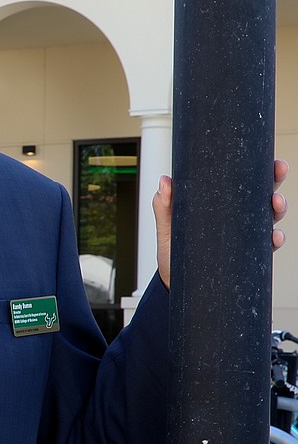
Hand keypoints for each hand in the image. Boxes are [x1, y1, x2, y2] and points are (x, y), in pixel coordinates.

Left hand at [152, 159, 287, 289]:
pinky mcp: (245, 257)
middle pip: (263, 196)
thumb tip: (165, 181)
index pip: (243, 183)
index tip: (268, 160)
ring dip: (278, 209)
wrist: (175, 283)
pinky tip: (274, 237)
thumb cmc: (174, 253)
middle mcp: (237, 220)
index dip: (259, 170)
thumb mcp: (167, 228)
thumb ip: (164, 206)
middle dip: (274, 181)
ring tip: (275, 204)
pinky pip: (265, 248)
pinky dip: (274, 241)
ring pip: (269, 219)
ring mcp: (243, 238)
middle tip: (277, 172)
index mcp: (221, 206)